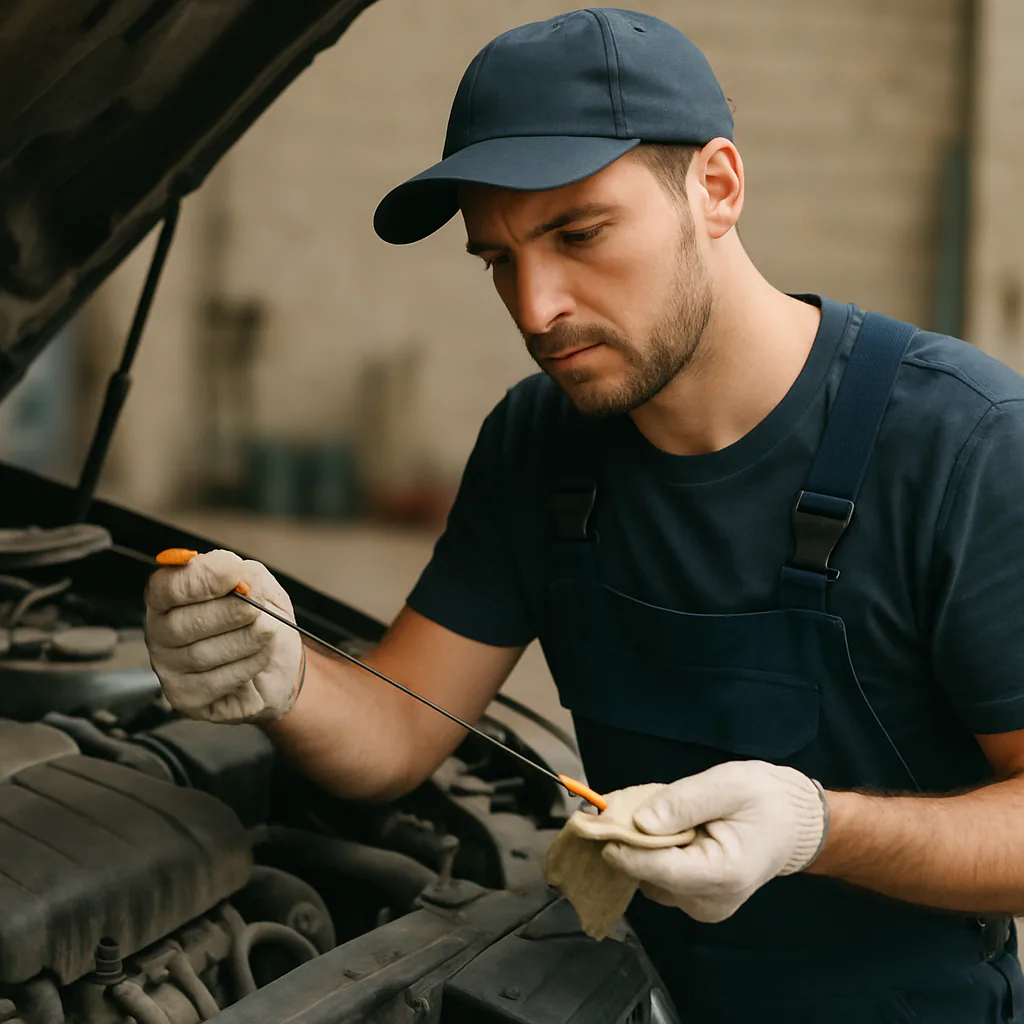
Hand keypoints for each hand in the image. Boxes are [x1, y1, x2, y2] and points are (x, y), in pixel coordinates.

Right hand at [144, 549, 303, 723]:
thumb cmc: (261, 622)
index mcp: (170, 598)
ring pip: (201, 655)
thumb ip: (243, 575)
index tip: (235, 573)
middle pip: (180, 625)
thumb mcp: (259, 587)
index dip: (201, 580)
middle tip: (257, 608)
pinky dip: (248, 664)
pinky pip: (216, 682)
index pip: (167, 588)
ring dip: (245, 639)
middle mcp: (160, 634)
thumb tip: (233, 571)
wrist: (279, 665)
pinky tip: (261, 655)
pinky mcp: (187, 698)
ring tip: (268, 631)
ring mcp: (170, 669)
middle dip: (228, 613)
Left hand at [602, 760, 827, 922]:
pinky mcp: (695, 901)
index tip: (594, 821)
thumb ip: (684, 802)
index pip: (657, 868)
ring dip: (640, 846)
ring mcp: (702, 906)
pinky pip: (659, 878)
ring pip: (649, 878)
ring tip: (658, 814)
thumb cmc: (766, 800)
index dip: (621, 846)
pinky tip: (666, 830)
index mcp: (723, 874)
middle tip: (620, 805)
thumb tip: (640, 822)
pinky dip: (653, 853)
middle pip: (648, 875)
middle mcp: (710, 901)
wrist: (794, 824)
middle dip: (629, 840)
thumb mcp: (727, 784)